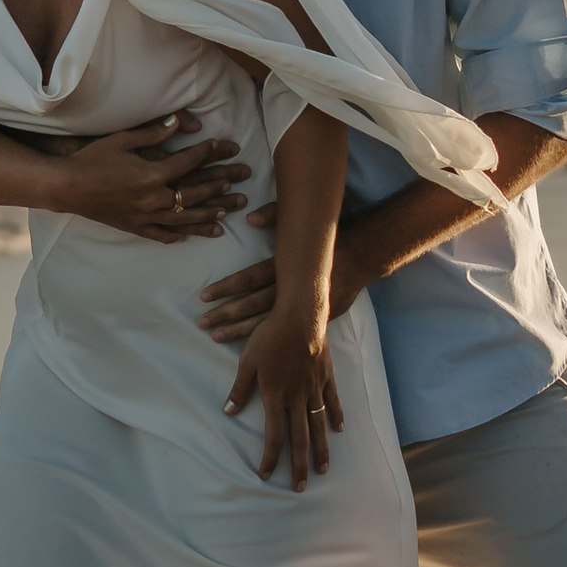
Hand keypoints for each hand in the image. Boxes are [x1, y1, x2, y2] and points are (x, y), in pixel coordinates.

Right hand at [57, 116, 248, 241]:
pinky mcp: (134, 227)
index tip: (221, 145)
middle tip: (240, 182)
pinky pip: (160, 234)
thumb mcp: (122, 140)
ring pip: (184, 218)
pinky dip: (176, 235)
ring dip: (208, 215)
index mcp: (152, 174)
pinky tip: (187, 235)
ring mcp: (144, 216)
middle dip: (220, 185)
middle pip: (195, 193)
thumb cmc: (92, 159)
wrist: (66, 186)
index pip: (189, 163)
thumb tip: (179, 123)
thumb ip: (153, 133)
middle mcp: (153, 198)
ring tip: (227, 213)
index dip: (207, 152)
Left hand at [198, 209, 370, 348]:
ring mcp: (305, 307)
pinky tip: (249, 349)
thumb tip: (250, 218)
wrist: (363, 255)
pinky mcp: (315, 319)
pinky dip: (266, 340)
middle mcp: (295, 289)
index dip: (228, 286)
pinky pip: (285, 333)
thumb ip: (276, 217)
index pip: (251, 277)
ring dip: (240, 330)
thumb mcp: (306, 223)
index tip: (204, 296)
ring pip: (267, 322)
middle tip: (203, 322)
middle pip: (255, 304)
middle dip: (227, 314)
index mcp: (289, 266)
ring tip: (216, 335)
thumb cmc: (329, 237)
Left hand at [222, 296, 346, 488]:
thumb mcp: (248, 362)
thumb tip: (228, 412)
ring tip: (323, 469)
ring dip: (320, 450)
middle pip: (300, 438)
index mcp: (276, 396)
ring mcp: (314, 388)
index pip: (274, 435)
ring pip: (318, 425)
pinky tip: (338, 430)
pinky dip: (335, 416)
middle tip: (301, 487)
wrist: (300, 315)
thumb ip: (240, 389)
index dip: (271, 458)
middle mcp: (297, 397)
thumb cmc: (269, 335)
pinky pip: (333, 401)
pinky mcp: (326, 376)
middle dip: (299, 466)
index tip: (267, 475)